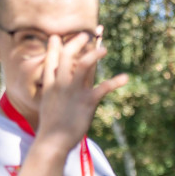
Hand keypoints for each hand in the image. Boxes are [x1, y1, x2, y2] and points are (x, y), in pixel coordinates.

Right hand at [34, 26, 127, 151]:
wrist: (52, 141)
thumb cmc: (52, 126)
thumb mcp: (49, 106)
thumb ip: (55, 94)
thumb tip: (58, 89)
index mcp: (50, 85)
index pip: (51, 61)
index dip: (54, 47)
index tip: (55, 36)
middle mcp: (61, 84)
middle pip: (67, 56)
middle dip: (77, 43)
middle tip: (86, 35)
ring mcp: (74, 91)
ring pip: (84, 65)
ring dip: (94, 54)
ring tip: (105, 49)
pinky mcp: (87, 102)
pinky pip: (103, 88)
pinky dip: (116, 82)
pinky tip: (126, 77)